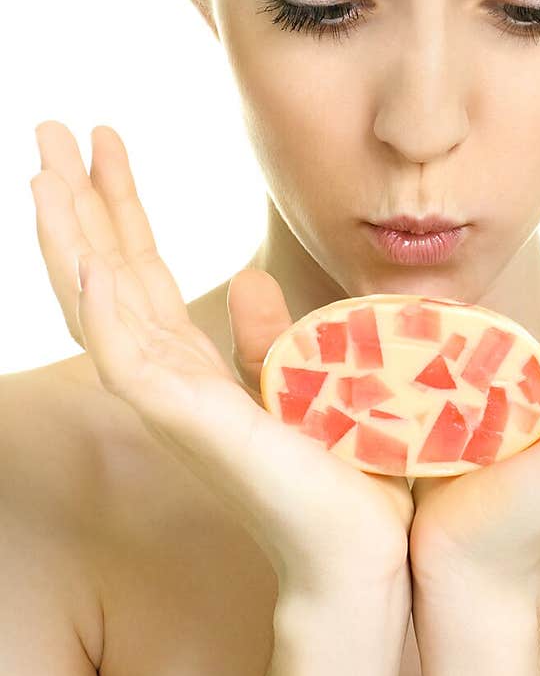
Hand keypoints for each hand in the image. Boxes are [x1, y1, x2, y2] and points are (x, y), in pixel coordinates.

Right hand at [29, 121, 412, 597]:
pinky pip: (129, 358)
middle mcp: (167, 378)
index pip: (139, 269)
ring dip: (67, 238)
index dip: (117, 204)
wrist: (362, 547)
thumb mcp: (300, 380)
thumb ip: (264, 335)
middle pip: (104, 272)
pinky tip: (88, 260)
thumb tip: (252, 281)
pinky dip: (105, 309)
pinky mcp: (188, 423)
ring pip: (97, 305)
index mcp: (191, 365)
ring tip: (42, 171)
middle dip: (76, 200)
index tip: (103, 139)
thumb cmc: (336, 475)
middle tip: (47, 128)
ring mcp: (169, 401)